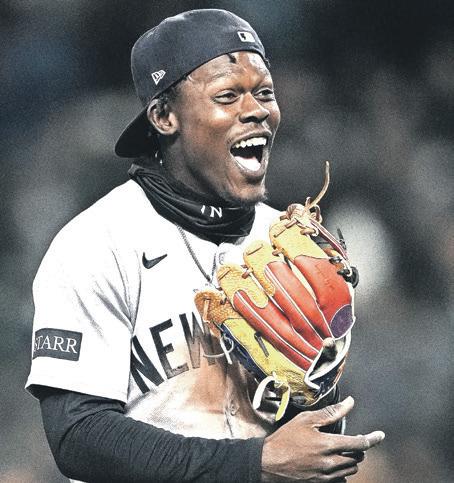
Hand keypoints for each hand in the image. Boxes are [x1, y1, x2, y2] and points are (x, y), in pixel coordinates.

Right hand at [261, 396, 384, 481]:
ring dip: (350, 460)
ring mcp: (326, 476)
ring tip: (341, 450)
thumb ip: (330, 413)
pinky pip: (340, 480)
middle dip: (358, 449)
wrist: (269, 462)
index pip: (359, 443)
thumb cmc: (285, 438)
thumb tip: (349, 403)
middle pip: (357, 459)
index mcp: (328, 445)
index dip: (372, 439)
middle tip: (352, 441)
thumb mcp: (306, 420)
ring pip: (350, 470)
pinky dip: (341, 471)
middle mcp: (331, 463)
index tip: (380, 435)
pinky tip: (333, 463)